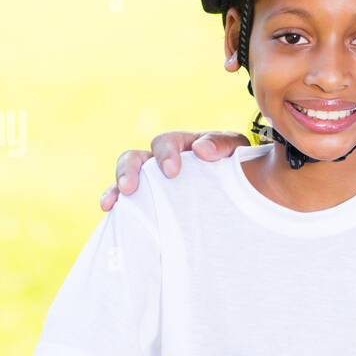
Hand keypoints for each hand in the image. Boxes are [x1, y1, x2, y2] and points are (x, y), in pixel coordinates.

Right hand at [99, 130, 249, 209]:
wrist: (245, 190)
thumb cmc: (239, 164)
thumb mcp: (235, 150)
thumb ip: (222, 144)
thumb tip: (201, 150)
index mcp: (182, 146)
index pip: (165, 142)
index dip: (164, 154)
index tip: (172, 172)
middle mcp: (161, 163)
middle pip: (136, 158)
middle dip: (129, 170)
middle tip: (130, 188)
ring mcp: (154, 184)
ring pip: (126, 180)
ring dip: (116, 189)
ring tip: (112, 203)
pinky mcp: (152, 204)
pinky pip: (130, 205)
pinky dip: (117, 206)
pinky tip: (110, 213)